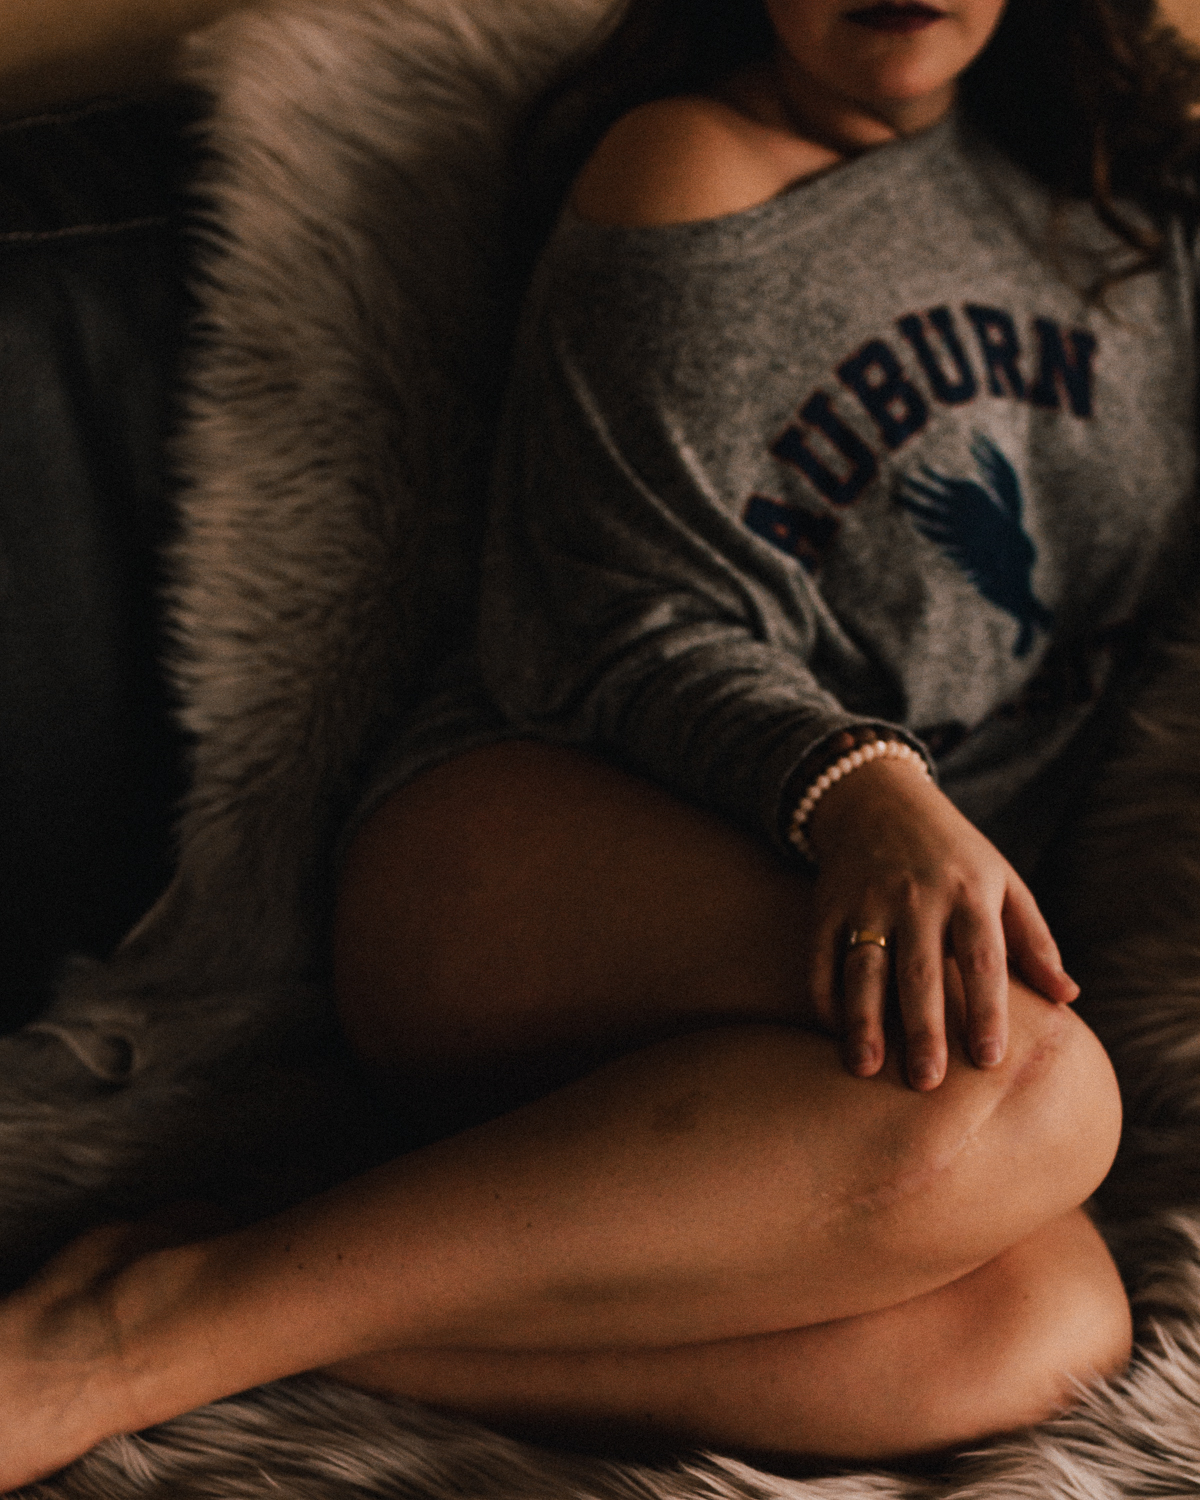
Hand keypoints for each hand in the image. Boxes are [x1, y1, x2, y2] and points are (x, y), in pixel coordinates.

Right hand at [803, 755, 1078, 1090]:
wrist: (877, 798)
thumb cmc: (954, 854)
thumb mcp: (1003, 881)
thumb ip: (1034, 940)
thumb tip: (1069, 998)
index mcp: (969, 893)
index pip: (982, 958)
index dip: (987, 1009)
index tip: (990, 1060)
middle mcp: (916, 897)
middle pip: (919, 971)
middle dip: (922, 1027)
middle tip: (926, 1083)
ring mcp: (866, 900)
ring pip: (864, 966)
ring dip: (862, 1019)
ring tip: (864, 1069)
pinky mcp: (827, 905)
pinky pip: (821, 956)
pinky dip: (822, 995)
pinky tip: (831, 1033)